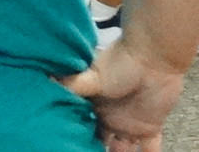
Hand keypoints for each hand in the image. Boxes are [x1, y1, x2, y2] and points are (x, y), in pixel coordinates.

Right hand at [60, 39, 184, 151]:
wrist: (154, 56)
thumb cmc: (120, 63)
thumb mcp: (91, 76)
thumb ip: (70, 82)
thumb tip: (44, 78)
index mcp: (92, 106)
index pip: (80, 127)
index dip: (75, 137)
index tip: (65, 144)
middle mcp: (107, 118)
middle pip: (98, 141)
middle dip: (92, 149)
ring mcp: (128, 125)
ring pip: (121, 151)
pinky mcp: (149, 129)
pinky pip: (148, 151)